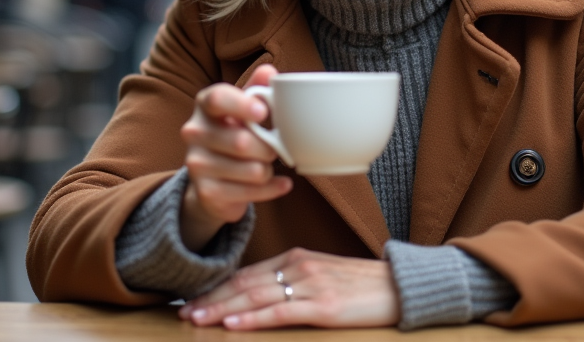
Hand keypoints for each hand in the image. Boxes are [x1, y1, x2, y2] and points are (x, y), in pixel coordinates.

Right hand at [179, 64, 291, 250]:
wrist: (212, 180)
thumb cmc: (234, 133)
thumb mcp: (244, 110)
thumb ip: (257, 90)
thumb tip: (270, 72)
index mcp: (205, 104)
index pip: (218, 98)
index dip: (243, 105)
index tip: (263, 113)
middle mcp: (194, 132)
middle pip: (241, 141)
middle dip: (268, 148)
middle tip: (273, 149)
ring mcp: (196, 163)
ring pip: (252, 170)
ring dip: (268, 169)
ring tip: (266, 165)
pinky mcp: (206, 192)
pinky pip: (251, 192)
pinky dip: (272, 188)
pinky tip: (280, 183)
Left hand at [180, 248, 400, 329]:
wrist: (400, 286)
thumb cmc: (362, 285)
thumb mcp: (322, 275)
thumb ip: (292, 281)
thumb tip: (261, 296)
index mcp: (295, 258)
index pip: (247, 274)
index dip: (217, 288)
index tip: (193, 300)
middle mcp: (298, 267)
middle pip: (245, 285)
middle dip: (211, 300)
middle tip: (184, 313)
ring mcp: (311, 286)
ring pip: (256, 298)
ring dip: (223, 310)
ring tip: (197, 319)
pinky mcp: (324, 306)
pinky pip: (281, 313)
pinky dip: (254, 319)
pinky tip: (234, 325)